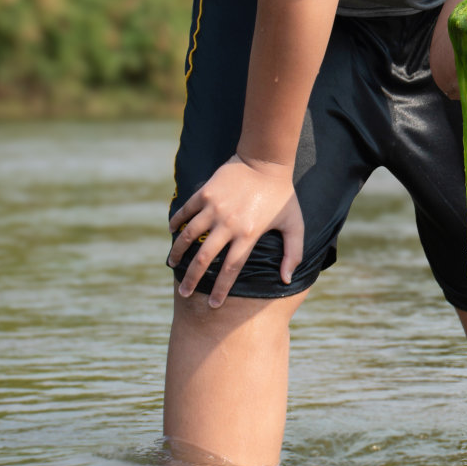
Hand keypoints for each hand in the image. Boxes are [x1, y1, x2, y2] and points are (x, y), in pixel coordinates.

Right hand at [166, 154, 304, 306]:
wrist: (267, 161)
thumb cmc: (282, 195)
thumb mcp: (294, 224)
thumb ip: (293, 253)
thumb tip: (287, 280)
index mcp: (248, 235)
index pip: (230, 269)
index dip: (221, 289)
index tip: (214, 305)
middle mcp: (228, 225)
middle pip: (204, 259)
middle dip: (192, 279)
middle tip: (185, 292)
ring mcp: (215, 209)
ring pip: (189, 236)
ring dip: (178, 252)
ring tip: (172, 264)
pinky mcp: (205, 193)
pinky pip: (186, 211)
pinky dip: (176, 222)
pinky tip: (172, 231)